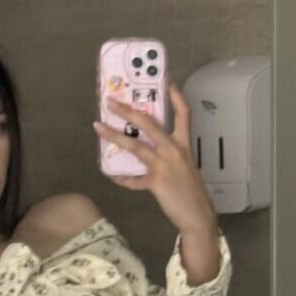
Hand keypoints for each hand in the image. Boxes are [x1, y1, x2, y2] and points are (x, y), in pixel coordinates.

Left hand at [93, 80, 217, 236]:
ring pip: (134, 145)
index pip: (184, 113)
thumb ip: (167, 153)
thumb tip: (145, 146)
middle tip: (110, 102)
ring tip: (98, 127)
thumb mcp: (184, 165)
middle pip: (149, 122)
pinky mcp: (155, 182)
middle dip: (127, 110)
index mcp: (184, 144)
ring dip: (113, 135)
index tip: (167, 80)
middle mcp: (174, 150)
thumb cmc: (190, 190)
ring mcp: (164, 165)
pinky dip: (120, 177)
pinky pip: (132, 178)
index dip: (176, 96)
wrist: (197, 215)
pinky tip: (111, 174)